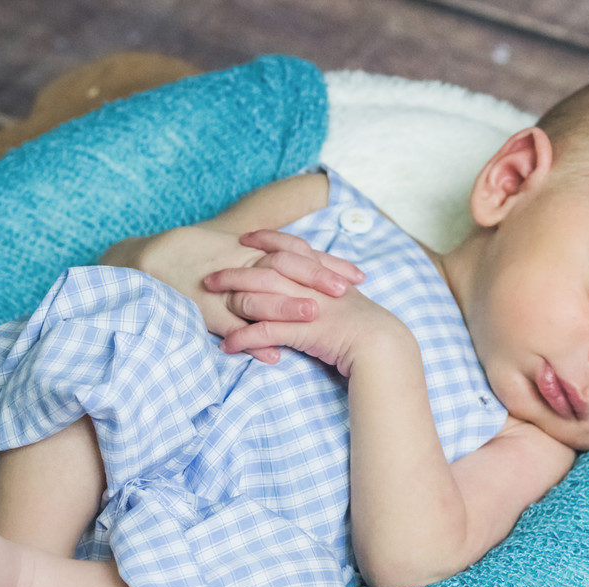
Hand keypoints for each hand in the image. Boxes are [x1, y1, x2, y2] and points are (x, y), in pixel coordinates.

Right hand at [100, 227, 363, 362]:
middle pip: (284, 270)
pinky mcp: (201, 309)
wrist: (141, 261)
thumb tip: (297, 261)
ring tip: (314, 319)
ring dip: (286, 309)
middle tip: (346, 292)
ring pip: (258, 296)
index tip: (356, 275)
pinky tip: (272, 355)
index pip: (295, 254)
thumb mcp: (228, 251)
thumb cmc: (188, 256)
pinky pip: (228, 327)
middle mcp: (238, 265)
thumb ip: (261, 256)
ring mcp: (220, 288)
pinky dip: (250, 341)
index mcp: (248, 251)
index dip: (326, 264)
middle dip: (316, 280)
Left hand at [209, 230, 408, 375]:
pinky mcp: (301, 331)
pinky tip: (226, 346)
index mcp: (322, 274)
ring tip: (206, 308)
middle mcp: (311, 285)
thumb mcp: (346, 299)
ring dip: (230, 303)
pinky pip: (264, 333)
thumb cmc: (366, 326)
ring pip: (259, 298)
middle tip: (210, 275)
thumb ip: (328, 288)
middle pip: (264, 270)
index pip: (289, 247)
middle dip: (233, 271)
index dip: (265, 240)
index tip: (245, 237)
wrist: (381, 345)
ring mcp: (305, 306)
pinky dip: (242, 339)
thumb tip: (316, 287)